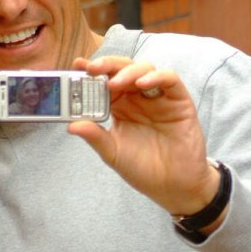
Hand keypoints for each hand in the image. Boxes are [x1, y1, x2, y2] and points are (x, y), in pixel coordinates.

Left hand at [66, 56, 218, 215]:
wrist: (173, 186)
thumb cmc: (143, 168)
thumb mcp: (113, 152)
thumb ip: (95, 137)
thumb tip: (71, 125)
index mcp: (119, 105)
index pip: (104, 80)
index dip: (91, 71)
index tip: (76, 65)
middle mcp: (138, 97)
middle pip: (122, 69)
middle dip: (106, 65)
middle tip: (91, 68)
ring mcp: (159, 97)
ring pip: (144, 69)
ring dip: (127, 71)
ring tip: (113, 83)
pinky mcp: (179, 101)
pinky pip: (170, 80)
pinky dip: (156, 77)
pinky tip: (142, 84)